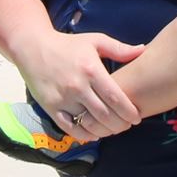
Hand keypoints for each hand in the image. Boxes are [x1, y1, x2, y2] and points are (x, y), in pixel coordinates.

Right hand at [12, 29, 142, 142]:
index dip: (129, 111)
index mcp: (91, 70)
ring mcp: (63, 99)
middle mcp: (77, 87)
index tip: (137, 117)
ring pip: (89, 124)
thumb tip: (143, 49)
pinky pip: (70, 128)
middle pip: (104, 115)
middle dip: (120, 124)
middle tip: (127, 125)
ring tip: (114, 129)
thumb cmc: (68, 45)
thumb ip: (119, 49)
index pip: (115, 98)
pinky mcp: (51, 108)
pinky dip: (84, 135)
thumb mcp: (95, 41)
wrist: (33, 48)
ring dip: (105, 131)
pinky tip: (94, 134)